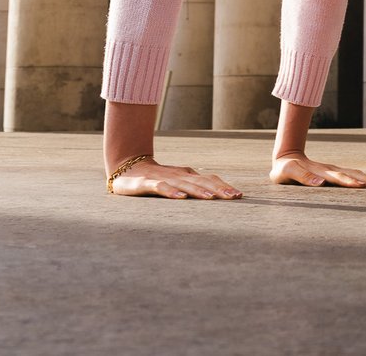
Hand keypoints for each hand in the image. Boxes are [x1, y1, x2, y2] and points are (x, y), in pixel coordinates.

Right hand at [110, 158, 242, 198]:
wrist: (127, 167)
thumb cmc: (158, 177)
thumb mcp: (179, 181)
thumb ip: (195, 186)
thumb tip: (218, 195)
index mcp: (187, 175)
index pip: (209, 179)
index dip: (224, 186)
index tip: (239, 196)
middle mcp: (178, 175)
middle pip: (201, 182)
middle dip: (218, 189)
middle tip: (234, 197)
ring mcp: (163, 178)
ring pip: (184, 184)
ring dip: (199, 191)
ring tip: (212, 198)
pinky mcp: (146, 183)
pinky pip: (161, 187)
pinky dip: (171, 192)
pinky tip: (181, 198)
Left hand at [270, 151, 365, 187]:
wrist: (286, 157)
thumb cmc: (284, 169)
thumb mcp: (288, 172)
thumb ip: (303, 177)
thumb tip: (321, 183)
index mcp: (320, 172)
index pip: (338, 178)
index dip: (349, 182)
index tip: (362, 186)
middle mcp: (329, 170)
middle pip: (351, 174)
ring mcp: (332, 170)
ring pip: (353, 173)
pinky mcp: (332, 172)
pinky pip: (350, 174)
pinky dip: (362, 178)